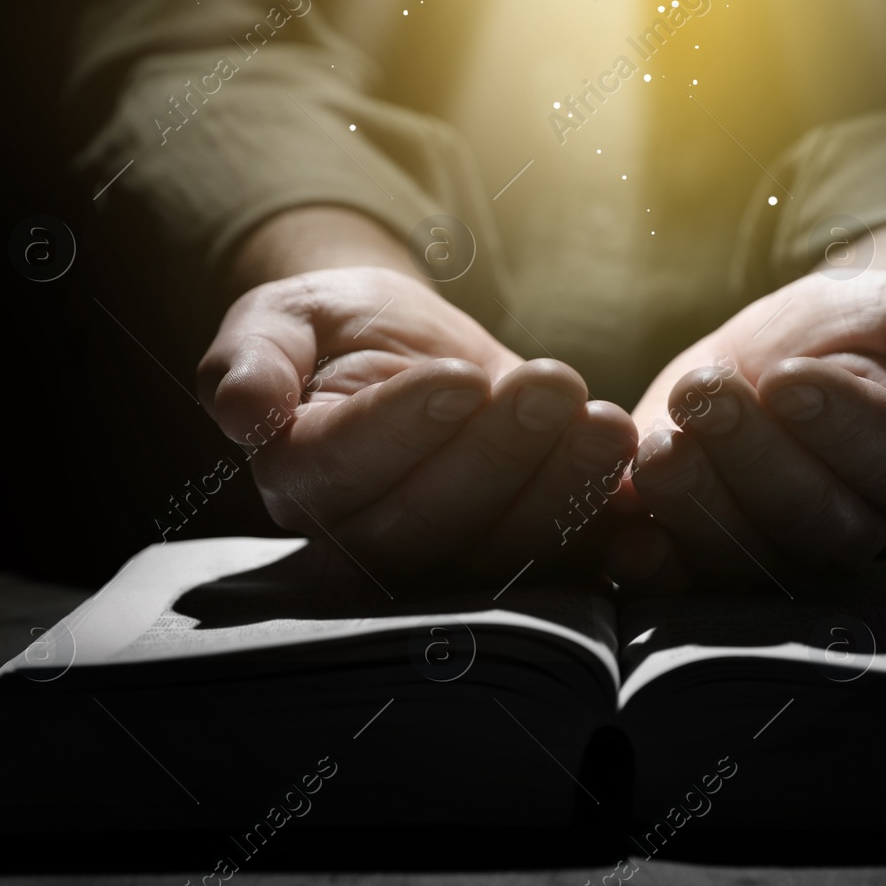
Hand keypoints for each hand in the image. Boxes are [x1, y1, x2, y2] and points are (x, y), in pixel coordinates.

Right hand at [196, 211, 637, 583]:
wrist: (406, 353)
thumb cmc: (334, 331)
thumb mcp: (281, 320)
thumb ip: (250, 359)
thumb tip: (239, 409)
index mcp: (302, 480)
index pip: (347, 469)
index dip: (406, 428)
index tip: (463, 377)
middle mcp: (366, 540)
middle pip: (430, 521)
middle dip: (500, 455)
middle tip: (552, 386)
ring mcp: (446, 559)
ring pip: (502, 547)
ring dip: (562, 490)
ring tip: (606, 423)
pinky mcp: (517, 558)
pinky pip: (563, 565)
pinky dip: (606, 544)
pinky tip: (646, 512)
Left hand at [609, 222, 885, 591]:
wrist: (791, 349)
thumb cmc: (869, 332)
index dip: (837, 423)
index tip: (786, 378)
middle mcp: (856, 528)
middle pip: (811, 517)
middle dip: (751, 455)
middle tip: (706, 393)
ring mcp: (780, 553)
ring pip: (745, 554)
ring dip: (696, 506)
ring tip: (657, 446)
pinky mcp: (708, 558)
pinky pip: (685, 581)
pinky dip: (653, 568)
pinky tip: (626, 542)